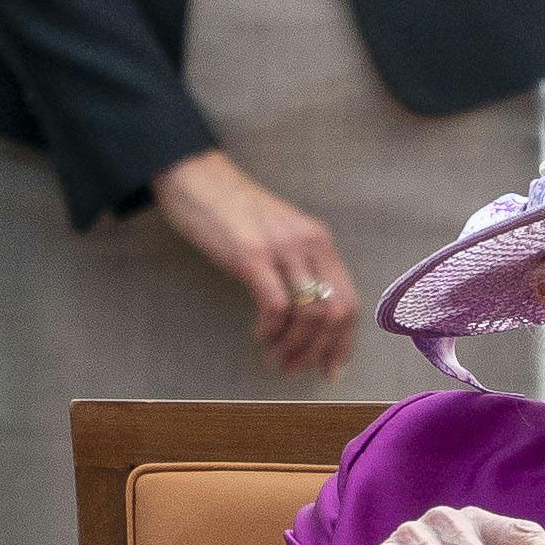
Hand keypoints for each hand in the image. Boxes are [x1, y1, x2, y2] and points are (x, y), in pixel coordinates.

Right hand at [152, 150, 358, 376]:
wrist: (196, 175)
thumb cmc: (235, 211)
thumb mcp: (281, 236)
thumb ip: (299, 270)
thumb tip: (309, 320)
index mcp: (321, 243)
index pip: (349, 302)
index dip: (343, 342)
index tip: (330, 370)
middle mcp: (310, 244)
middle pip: (334, 314)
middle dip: (318, 352)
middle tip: (296, 370)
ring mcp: (282, 249)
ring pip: (308, 315)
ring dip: (293, 347)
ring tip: (276, 359)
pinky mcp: (251, 255)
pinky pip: (276, 306)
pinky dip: (271, 330)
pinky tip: (260, 336)